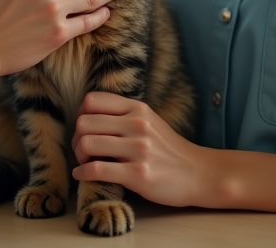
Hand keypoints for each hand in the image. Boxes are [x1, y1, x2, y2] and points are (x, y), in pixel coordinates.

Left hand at [71, 92, 204, 207]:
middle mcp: (137, 124)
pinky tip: (82, 176)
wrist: (199, 173)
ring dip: (79, 156)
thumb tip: (87, 116)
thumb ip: (123, 114)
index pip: (91, 100)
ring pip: (87, 143)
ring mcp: (138, 149)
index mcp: (137, 108)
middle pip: (84, 122)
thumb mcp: (149, 121)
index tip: (85, 130)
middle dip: (76, 138)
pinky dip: (82, 173)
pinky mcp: (138, 174)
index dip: (81, 115)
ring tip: (85, 162)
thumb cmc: (169, 149)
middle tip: (82, 150)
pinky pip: (97, 169)